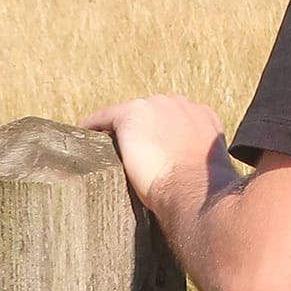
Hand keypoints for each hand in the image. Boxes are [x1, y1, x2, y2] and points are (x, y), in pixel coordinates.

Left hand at [81, 94, 232, 213]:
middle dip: (143, 130)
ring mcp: (154, 106)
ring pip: (129, 115)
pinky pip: (104, 117)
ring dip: (122, 131)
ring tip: (109, 147)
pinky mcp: (130, 114)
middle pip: (151, 113)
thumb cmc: (199, 186)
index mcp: (202, 115)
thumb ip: (194, 154)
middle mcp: (179, 104)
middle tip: (133, 152)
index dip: (162, 135)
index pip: (174, 119)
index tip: (154, 149)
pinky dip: (93, 126)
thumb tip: (184, 169)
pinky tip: (86, 136)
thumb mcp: (205, 163)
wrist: (191, 187)